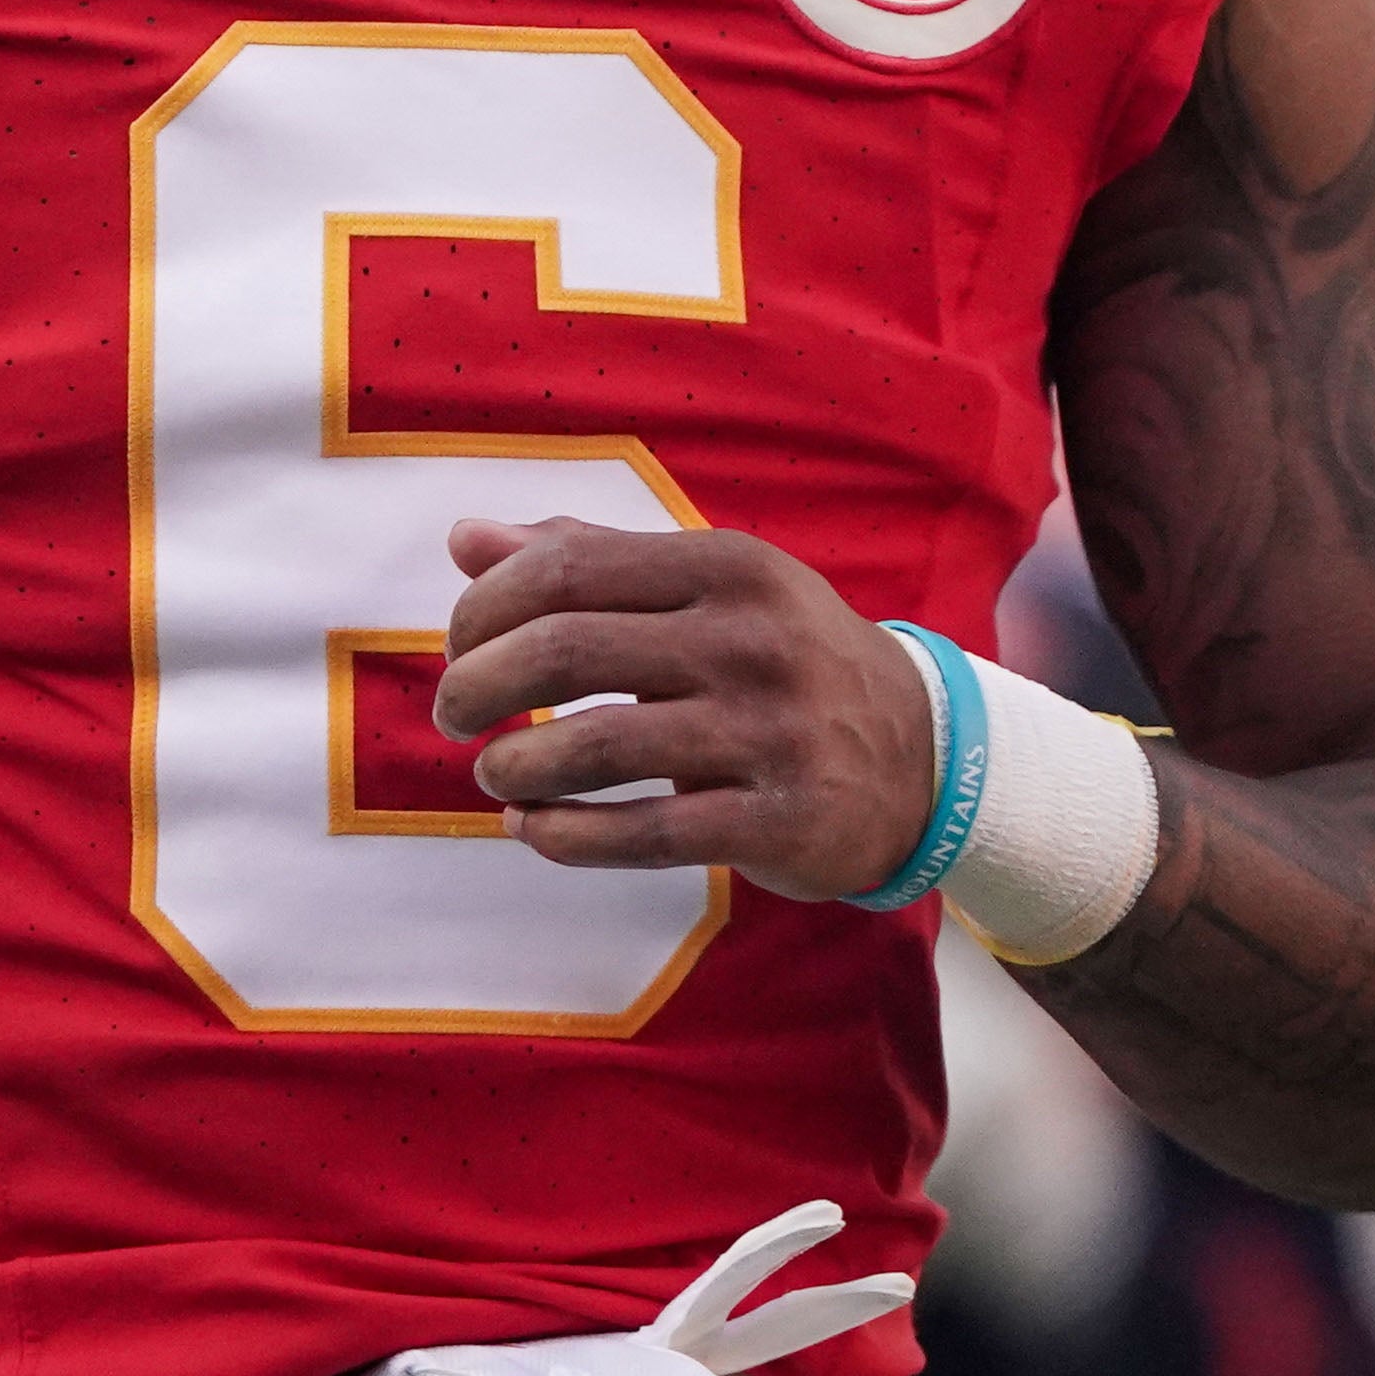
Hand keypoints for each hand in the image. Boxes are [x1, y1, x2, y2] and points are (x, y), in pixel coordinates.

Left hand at [432, 518, 937, 903]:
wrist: (922, 754)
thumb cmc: (783, 657)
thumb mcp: (708, 587)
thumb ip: (588, 558)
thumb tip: (466, 539)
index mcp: (726, 566)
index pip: (567, 568)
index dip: (485, 609)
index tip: (459, 646)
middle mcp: (750, 640)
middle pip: (566, 652)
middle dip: (478, 686)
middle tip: (452, 714)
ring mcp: (769, 733)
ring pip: (596, 748)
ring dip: (515, 766)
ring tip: (493, 773)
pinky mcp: (780, 821)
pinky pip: (645, 836)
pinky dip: (564, 836)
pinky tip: (532, 828)